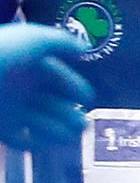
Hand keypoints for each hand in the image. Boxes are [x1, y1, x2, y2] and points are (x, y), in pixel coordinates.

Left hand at [0, 25, 92, 151]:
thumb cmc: (0, 55)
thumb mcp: (34, 39)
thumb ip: (62, 42)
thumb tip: (84, 48)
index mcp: (27, 63)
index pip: (57, 76)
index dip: (74, 86)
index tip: (87, 97)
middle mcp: (19, 86)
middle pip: (50, 101)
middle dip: (70, 112)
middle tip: (85, 123)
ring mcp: (8, 107)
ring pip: (39, 122)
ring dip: (58, 129)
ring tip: (74, 135)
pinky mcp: (0, 127)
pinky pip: (20, 138)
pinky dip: (35, 142)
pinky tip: (49, 143)